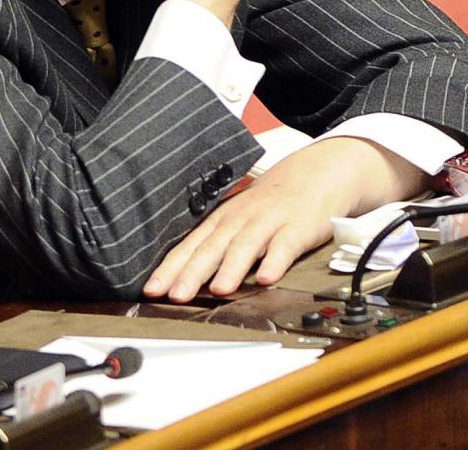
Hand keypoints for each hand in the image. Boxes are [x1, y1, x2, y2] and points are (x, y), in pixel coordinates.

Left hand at [142, 136, 425, 301]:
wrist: (317, 172)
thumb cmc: (273, 203)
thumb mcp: (240, 219)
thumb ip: (217, 246)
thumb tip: (185, 279)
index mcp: (223, 220)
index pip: (190, 246)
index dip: (169, 269)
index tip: (150, 290)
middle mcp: (240, 220)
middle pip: (211, 248)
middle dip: (191, 273)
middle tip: (172, 296)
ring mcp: (269, 221)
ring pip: (245, 246)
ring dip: (231, 268)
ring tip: (218, 291)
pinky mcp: (298, 227)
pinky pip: (285, 245)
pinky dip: (276, 261)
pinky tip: (268, 278)